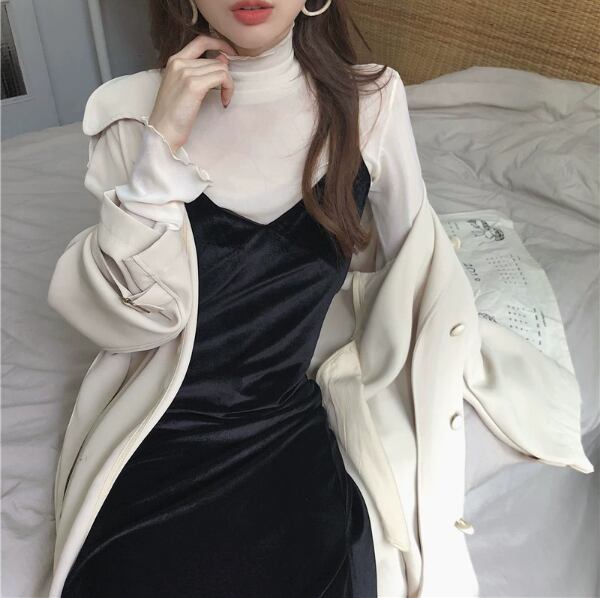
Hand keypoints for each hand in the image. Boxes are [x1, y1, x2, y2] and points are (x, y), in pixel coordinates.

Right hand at [148, 33, 237, 152]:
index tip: (231, 55)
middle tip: (225, 93)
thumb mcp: (184, 88)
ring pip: (221, 68)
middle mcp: (179, 62)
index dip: (219, 44)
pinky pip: (223, 77)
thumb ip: (199, 72)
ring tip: (223, 99)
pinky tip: (224, 102)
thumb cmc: (173, 115)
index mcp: (174, 61)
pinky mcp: (194, 85)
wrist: (163, 131)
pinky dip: (228, 89)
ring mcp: (186, 72)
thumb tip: (223, 60)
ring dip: (228, 85)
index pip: (201, 41)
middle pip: (215, 60)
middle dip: (225, 77)